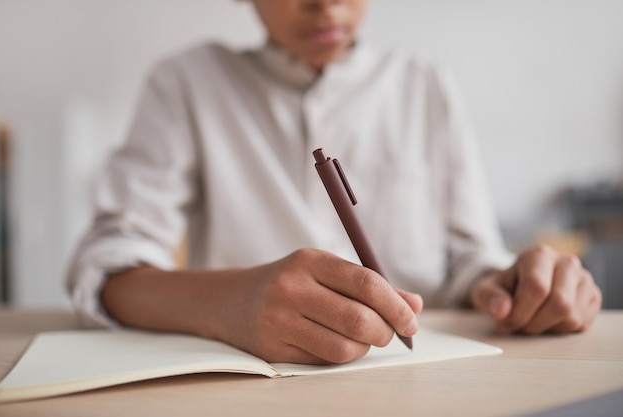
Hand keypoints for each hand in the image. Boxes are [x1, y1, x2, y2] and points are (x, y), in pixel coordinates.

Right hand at [208, 248, 422, 363]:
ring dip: (363, 348)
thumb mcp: (326, 272)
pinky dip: (341, 357)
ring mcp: (279, 320)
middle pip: (358, 319)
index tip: (411, 321)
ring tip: (361, 339)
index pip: (366, 283)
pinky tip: (335, 344)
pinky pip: (323, 361)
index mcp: (310, 261)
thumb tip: (414, 305)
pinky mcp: (273, 348)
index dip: (396, 306)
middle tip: (389, 334)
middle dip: (385, 332)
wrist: (233, 301)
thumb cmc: (292, 284)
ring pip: (343, 347)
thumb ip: (371, 286)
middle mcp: (292, 288)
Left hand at [469, 245, 601, 334]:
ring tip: (530, 321)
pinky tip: (546, 321)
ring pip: (572, 316)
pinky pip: (581, 323)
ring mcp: (583, 279)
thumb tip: (502, 310)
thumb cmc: (502, 289)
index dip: (520, 312)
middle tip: (519, 326)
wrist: (517, 287)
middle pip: (559, 303)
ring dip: (546, 328)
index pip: (537, 287)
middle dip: (534, 323)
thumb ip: (489, 298)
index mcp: (538, 255)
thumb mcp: (486, 290)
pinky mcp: (592, 296)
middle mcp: (566, 262)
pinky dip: (560, 330)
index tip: (506, 323)